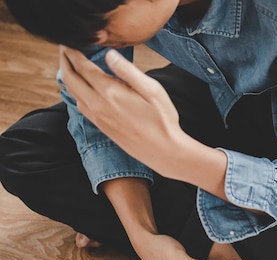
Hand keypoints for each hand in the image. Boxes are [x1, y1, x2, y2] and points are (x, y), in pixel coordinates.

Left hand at [60, 47, 228, 197]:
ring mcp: (97, 117)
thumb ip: (128, 71)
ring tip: (70, 64)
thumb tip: (109, 54)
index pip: (83, 67)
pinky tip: (80, 87)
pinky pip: (79, 105)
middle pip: (70, 79)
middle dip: (65, 61)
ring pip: (71, 93)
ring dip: (67, 76)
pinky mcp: (101, 126)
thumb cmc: (163, 120)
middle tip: (65, 49)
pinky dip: (74, 92)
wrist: (163, 151)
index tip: (71, 42)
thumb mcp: (153, 90)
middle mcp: (98, 105)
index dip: (74, 52)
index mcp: (110, 93)